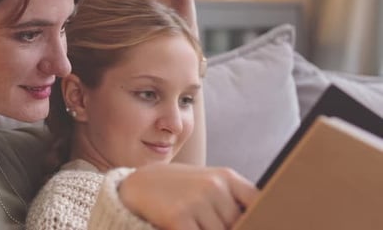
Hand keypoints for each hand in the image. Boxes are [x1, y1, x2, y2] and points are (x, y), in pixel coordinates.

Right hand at [119, 163, 258, 229]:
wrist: (140, 183)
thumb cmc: (181, 188)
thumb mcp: (210, 184)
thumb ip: (234, 201)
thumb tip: (254, 222)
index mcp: (226, 176)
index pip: (258, 202)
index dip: (260, 217)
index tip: (257, 221)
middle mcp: (214, 186)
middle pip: (237, 224)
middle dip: (226, 227)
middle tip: (206, 219)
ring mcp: (196, 201)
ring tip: (193, 221)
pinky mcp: (179, 216)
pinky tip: (183, 226)